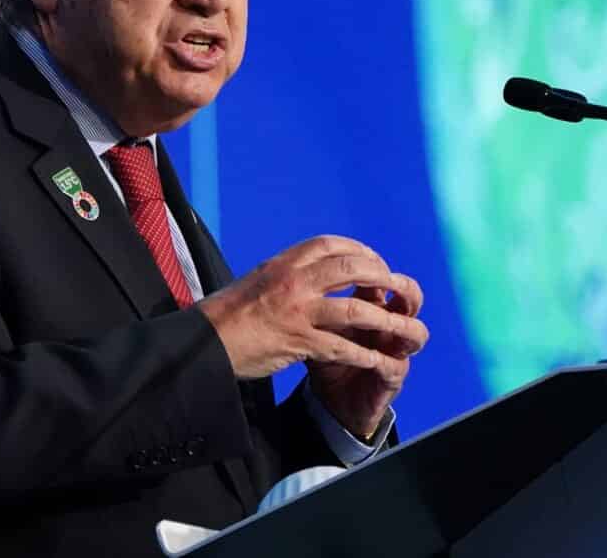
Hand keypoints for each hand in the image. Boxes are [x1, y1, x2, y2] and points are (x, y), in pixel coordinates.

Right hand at [197, 235, 427, 398]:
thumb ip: (285, 275)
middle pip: (351, 269)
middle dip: (381, 277)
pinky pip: (341, 347)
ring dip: (385, 320)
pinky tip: (378, 360)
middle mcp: (292, 282)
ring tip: (403, 329)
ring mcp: (296, 312)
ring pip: (354, 310)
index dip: (359, 250)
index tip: (373, 261)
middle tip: (396, 289)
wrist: (203, 340)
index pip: (330, 245)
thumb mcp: (257, 281)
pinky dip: (364, 354)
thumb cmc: (227, 313)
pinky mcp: (297, 342)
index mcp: (283, 264)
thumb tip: (307, 273)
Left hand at [306, 276, 424, 440]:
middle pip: (410, 295)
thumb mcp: (311, 319)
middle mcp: (386, 322)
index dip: (374, 265)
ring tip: (390, 323)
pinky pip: (396, 365)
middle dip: (402, 286)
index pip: (381, 276)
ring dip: (403, 324)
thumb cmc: (319, 350)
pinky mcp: (390, 377)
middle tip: (387, 281)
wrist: (326, 395)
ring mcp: (392, 349)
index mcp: (367, 303)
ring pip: (416, 331)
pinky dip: (385, 360)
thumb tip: (294, 267)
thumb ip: (309, 295)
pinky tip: (371, 359)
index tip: (357, 258)